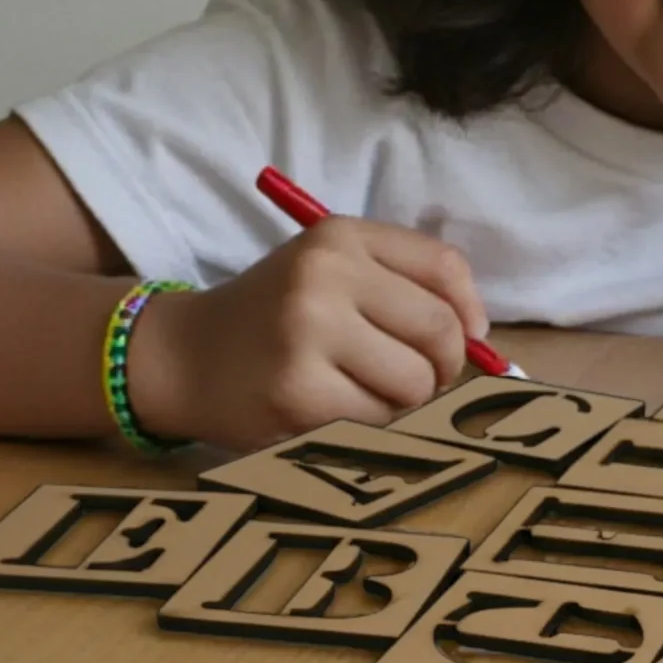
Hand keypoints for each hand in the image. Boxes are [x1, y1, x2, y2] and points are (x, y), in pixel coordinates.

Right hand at [122, 219, 489, 450]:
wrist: (182, 356)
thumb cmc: (274, 317)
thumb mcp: (330, 272)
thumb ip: (404, 285)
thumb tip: (480, 336)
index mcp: (340, 236)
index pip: (445, 269)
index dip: (470, 313)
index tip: (465, 339)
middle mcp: (325, 275)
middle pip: (440, 333)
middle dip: (440, 367)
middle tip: (412, 378)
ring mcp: (308, 333)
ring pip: (414, 384)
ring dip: (403, 402)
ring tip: (360, 392)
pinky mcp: (297, 393)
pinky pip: (377, 420)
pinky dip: (369, 426)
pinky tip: (333, 411)